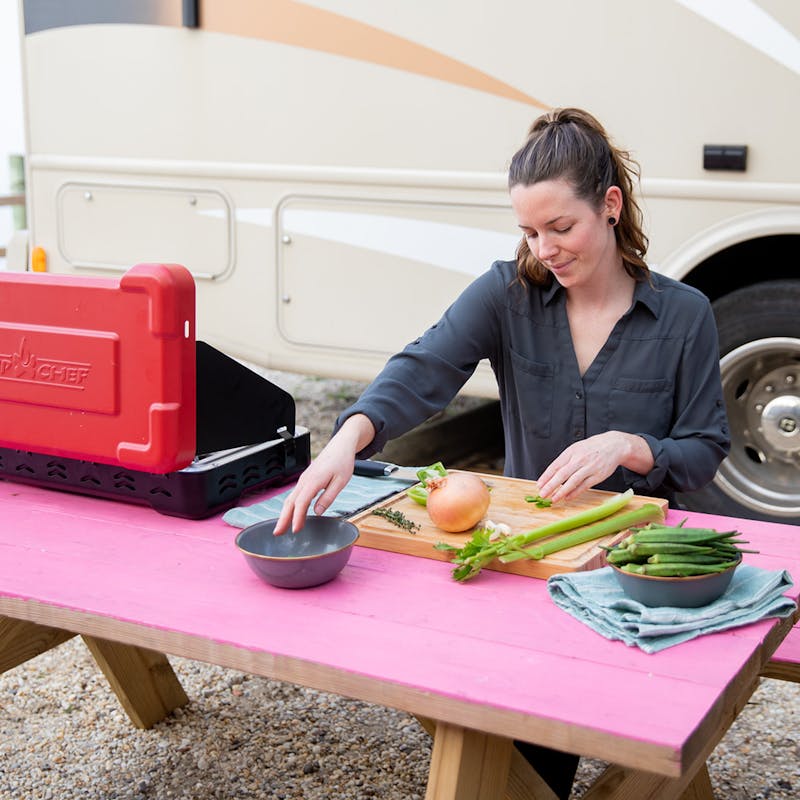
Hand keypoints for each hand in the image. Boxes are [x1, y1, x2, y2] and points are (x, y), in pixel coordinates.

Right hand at [273, 414, 375, 534]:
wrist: (340, 447)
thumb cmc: (342, 462)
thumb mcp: (340, 482)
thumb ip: (328, 497)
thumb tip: (317, 512)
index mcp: (314, 481)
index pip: (302, 503)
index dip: (297, 518)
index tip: (295, 530)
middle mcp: (305, 480)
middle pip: (290, 502)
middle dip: (283, 518)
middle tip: (278, 533)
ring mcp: (304, 480)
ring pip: (290, 499)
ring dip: (285, 514)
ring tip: (281, 528)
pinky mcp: (306, 480)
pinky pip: (295, 495)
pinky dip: (291, 507)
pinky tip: (291, 514)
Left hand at [536, 431, 651, 502]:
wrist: (613, 445)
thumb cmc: (591, 448)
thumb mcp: (575, 448)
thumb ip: (564, 460)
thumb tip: (550, 475)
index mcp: (571, 452)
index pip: (555, 466)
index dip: (546, 476)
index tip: (539, 485)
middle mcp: (579, 459)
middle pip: (562, 475)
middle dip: (550, 486)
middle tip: (542, 494)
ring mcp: (589, 468)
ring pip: (573, 482)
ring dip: (562, 492)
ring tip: (553, 499)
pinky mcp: (598, 475)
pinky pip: (584, 486)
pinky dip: (575, 493)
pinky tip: (567, 498)